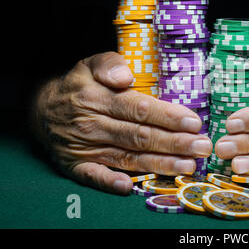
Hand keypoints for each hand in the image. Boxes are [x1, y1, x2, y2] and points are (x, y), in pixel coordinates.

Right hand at [33, 52, 211, 194]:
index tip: (194, 122)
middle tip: (203, 147)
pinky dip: (110, 182)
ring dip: (159, 164)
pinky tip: (130, 186)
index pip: (139, 109)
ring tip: (189, 166)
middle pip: (140, 136)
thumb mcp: (90, 64)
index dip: (168, 117)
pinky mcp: (76, 164)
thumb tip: (126, 76)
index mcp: (99, 98)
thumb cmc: (77, 85)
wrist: (41, 108)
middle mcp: (94, 124)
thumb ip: (109, 65)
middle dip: (175, 143)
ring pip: (128, 157)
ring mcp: (85, 147)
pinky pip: (93, 175)